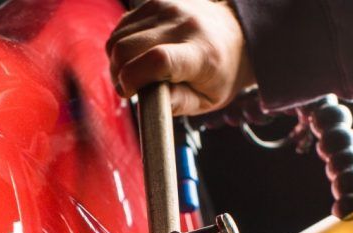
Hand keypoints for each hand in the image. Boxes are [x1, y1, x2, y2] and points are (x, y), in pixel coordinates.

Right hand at [106, 0, 254, 114]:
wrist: (235, 33)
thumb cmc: (219, 73)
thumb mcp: (207, 100)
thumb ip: (179, 103)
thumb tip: (149, 103)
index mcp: (202, 54)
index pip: (158, 60)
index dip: (133, 78)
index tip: (130, 93)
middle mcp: (184, 25)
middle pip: (127, 48)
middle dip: (119, 74)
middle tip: (130, 88)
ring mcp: (168, 9)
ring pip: (118, 38)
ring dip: (117, 61)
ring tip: (133, 72)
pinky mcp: (156, 2)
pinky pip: (122, 26)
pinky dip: (121, 45)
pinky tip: (135, 55)